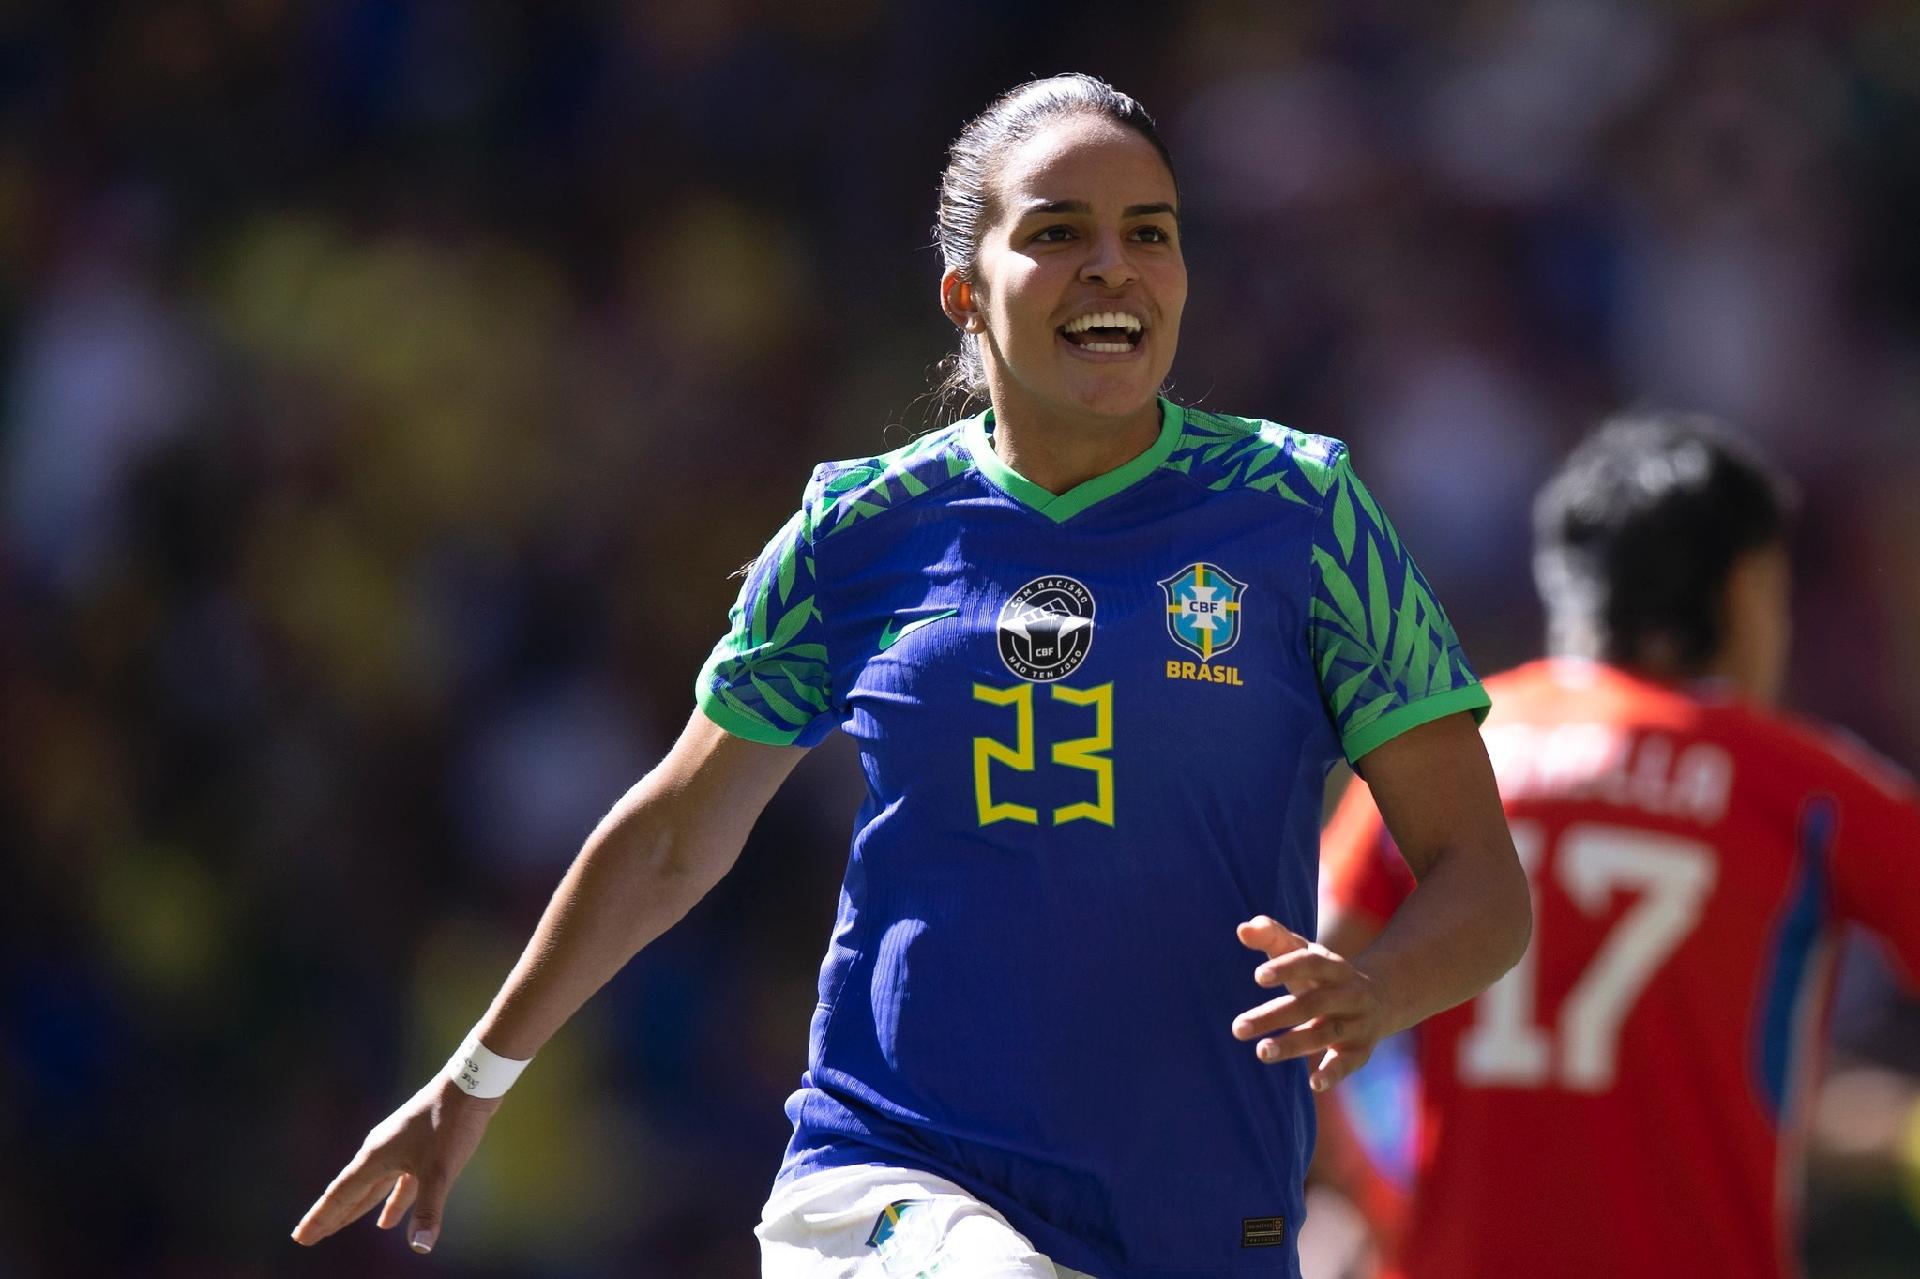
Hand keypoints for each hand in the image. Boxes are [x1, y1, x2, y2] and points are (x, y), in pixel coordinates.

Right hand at [291, 1077, 500, 1254]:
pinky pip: (397, 1182)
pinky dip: (392, 1201)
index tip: (300, 1238)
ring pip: (372, 1188)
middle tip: (309, 1237)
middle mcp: (380, 1152)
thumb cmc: (452, 1123)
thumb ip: (429, 1209)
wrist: (473, 1082)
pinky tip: (389, 1221)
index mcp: (376, 1157)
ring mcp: (399, 1147)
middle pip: (350, 1192)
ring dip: (358, 1209)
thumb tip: (421, 1247)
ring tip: (339, 1229)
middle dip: (331, 1217)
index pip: (340, 1195)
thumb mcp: (441, 1170)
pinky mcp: (418, 1145)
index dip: (321, 1219)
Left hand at [1231, 915, 1391, 1092]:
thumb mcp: (1303, 951)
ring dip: (1294, 1044)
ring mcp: (1356, 1022)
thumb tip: (1243, 929)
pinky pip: (1349, 1062)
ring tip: (1262, 1052)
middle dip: (1275, 1016)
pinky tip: (1314, 1083)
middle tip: (1238, 1028)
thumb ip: (1273, 937)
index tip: (1257, 976)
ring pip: (1325, 1033)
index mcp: (1332, 966)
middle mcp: (1347, 993)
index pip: (1311, 962)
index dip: (1287, 968)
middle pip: (1312, 1003)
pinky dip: (1334, 1072)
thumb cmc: (1323, 973)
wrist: (1381, 997)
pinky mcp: (1360, 1050)